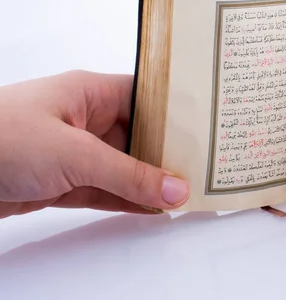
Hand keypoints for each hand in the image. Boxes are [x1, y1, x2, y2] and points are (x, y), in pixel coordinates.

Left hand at [0, 71, 189, 217]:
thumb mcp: (74, 153)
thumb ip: (129, 175)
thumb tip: (175, 190)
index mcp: (90, 92)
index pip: (147, 96)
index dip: (178, 111)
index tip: (208, 128)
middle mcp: (85, 119)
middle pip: (140, 135)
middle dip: (169, 152)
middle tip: (206, 167)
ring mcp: (74, 152)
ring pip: (125, 166)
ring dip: (151, 181)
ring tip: (188, 191)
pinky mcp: (63, 181)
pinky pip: (106, 190)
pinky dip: (129, 199)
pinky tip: (155, 207)